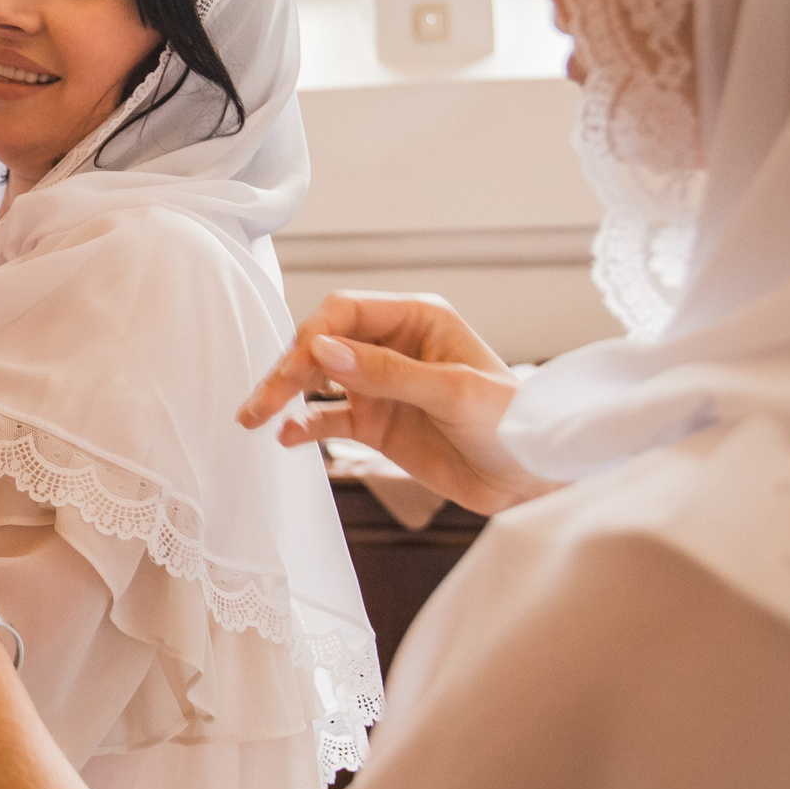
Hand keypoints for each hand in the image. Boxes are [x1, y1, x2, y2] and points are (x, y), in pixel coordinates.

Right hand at [237, 291, 563, 514]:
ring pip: (317, 381)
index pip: (345, 311)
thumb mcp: (453, 392)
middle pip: (323, 344)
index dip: (316, 335)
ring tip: (254, 417)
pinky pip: (328, 420)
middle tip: (262, 400)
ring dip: (285, 396)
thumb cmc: (513, 421)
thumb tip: (323, 350)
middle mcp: (392, 347)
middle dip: (289, 369)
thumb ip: (387, 372)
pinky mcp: (377, 424)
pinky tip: (286, 438)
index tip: (299, 366)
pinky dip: (304, 427)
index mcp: (417, 319)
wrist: (535, 477)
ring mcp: (381, 386)